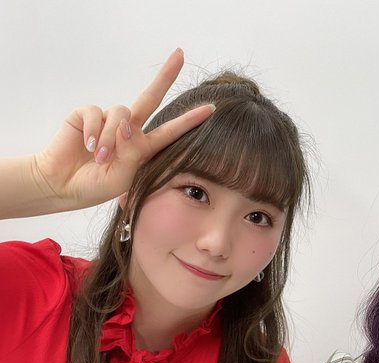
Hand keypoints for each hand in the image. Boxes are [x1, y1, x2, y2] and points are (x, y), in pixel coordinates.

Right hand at [32, 48, 213, 210]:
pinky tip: (87, 146)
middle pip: (151, 97)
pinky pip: (95, 113)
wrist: (62, 186)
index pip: (170, 131)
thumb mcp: (122, 177)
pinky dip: (93, 130)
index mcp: (143, 148)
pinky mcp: (86, 115)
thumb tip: (128, 125)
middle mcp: (129, 130)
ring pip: (122, 114)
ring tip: (99, 157)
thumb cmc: (95, 186)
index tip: (211, 109)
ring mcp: (108, 120)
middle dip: (166, 76)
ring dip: (110, 137)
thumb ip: (131, 152)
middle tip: (179, 53)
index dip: (190, 120)